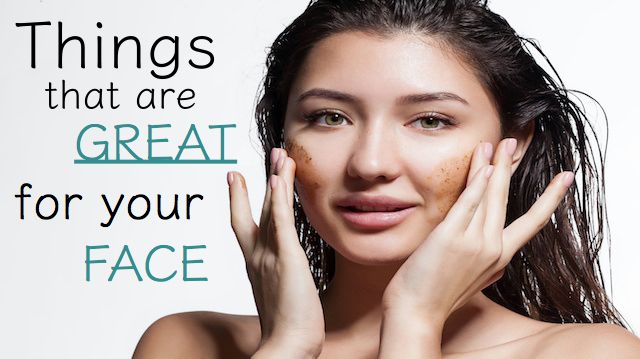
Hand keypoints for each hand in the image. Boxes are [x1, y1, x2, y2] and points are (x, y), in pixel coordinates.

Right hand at [227, 148, 323, 357]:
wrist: (287, 348)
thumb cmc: (287, 331)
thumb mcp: (279, 298)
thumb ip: (278, 281)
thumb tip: (284, 279)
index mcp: (255, 265)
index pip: (246, 225)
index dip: (240, 200)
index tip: (236, 178)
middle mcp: (257, 257)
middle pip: (255, 209)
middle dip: (262, 180)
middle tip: (271, 154)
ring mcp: (269, 257)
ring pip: (270, 209)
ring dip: (276, 180)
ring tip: (281, 155)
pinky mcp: (287, 260)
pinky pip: (281, 224)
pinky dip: (278, 200)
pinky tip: (279, 180)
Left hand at [380, 138, 574, 325]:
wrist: (417, 313)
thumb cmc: (439, 295)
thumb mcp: (474, 278)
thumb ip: (487, 260)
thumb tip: (496, 249)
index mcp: (501, 257)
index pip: (533, 222)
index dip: (550, 198)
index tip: (566, 177)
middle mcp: (492, 248)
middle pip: (506, 199)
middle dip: (510, 166)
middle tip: (513, 141)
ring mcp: (473, 242)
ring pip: (489, 196)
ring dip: (493, 166)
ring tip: (497, 143)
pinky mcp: (451, 238)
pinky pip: (468, 204)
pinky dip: (477, 183)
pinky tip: (484, 165)